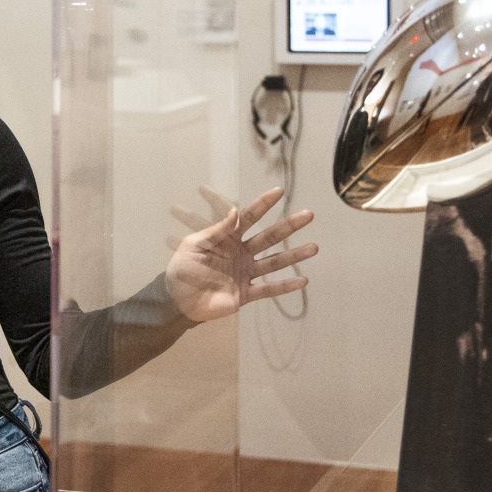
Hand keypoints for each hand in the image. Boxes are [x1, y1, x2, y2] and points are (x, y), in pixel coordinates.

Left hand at [164, 186, 318, 322]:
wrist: (177, 300)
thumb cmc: (182, 268)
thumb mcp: (195, 245)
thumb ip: (216, 230)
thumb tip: (234, 210)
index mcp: (228, 238)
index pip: (249, 217)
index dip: (263, 204)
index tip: (279, 191)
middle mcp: (241, 253)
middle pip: (270, 237)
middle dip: (289, 226)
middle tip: (309, 215)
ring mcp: (245, 272)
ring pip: (274, 262)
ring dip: (295, 255)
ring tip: (314, 247)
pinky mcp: (245, 294)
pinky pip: (268, 289)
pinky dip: (285, 286)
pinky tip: (303, 280)